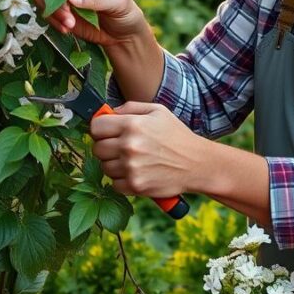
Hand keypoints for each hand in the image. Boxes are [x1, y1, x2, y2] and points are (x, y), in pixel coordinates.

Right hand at [33, 0, 148, 46]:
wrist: (121, 33)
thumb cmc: (124, 10)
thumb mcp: (116, 2)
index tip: (69, 0)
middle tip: (65, 15)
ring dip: (51, 11)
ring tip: (68, 26)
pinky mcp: (59, 8)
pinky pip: (46, 10)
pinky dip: (52, 21)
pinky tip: (66, 30)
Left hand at [89, 101, 204, 197]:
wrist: (197, 164)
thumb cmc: (177, 136)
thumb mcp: (157, 111)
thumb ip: (130, 108)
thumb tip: (107, 112)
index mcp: (132, 124)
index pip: (96, 127)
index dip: (99, 129)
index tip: (106, 132)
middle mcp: (129, 146)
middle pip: (97, 149)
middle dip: (106, 147)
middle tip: (121, 147)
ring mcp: (131, 168)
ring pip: (104, 167)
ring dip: (114, 165)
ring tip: (132, 161)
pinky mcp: (135, 186)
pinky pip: (114, 184)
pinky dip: (122, 180)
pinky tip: (136, 173)